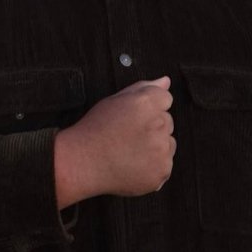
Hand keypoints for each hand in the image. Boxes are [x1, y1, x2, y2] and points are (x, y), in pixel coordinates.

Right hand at [54, 76, 174, 206]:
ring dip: (156, 145)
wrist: (82, 162)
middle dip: (153, 126)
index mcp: (145, 103)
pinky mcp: (162, 170)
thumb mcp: (114, 101)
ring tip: (130, 150)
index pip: (165, 98)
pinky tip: (133, 164)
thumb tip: (166, 81)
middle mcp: (157, 124)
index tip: (133, 117)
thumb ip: (143, 88)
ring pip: (169, 142)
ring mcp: (161, 149)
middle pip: (168, 121)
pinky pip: (166, 163)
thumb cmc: (96, 128)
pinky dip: (154, 165)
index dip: (148, 108)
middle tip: (128, 135)